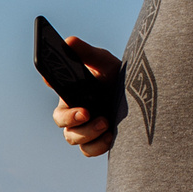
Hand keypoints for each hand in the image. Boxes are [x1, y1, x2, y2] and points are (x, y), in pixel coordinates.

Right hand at [52, 39, 122, 157]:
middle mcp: (74, 110)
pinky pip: (88, 150)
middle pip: (60, 119)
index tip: (51, 79)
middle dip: (70, 118)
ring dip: (86, 133)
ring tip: (105, 122)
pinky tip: (110, 136)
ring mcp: (85, 128)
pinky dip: (97, 146)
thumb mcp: (105, 63)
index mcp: (72, 90)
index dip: (49, 81)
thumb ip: (88, 54)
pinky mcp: (97, 142)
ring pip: (72, 137)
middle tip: (86, 112)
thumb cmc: (120, 78)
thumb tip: (68, 41)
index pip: (54, 85)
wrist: (144, 100)